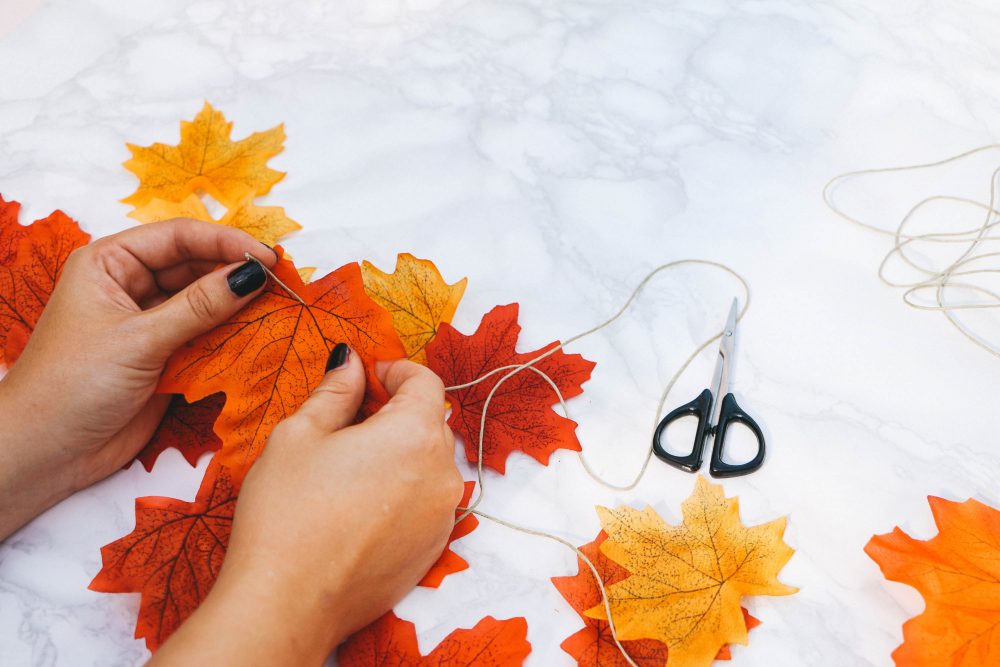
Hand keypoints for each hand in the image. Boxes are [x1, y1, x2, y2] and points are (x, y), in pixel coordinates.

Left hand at [0, 219, 275, 537]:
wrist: (47, 452)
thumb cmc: (72, 385)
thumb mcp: (140, 339)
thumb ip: (200, 307)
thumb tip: (252, 276)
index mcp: (110, 262)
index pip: (178, 237)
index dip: (225, 243)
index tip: (267, 258)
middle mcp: (130, 284)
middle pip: (195, 265)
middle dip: (235, 272)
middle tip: (283, 282)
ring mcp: (149, 320)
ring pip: (205, 299)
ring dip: (238, 304)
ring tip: (279, 306)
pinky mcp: (164, 353)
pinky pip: (206, 333)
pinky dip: (232, 333)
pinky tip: (259, 332)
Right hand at [151, 350, 463, 664]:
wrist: (288, 602)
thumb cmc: (287, 514)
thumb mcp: (300, 434)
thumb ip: (335, 391)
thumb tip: (351, 362)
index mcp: (414, 435)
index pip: (425, 382)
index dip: (396, 370)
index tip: (368, 376)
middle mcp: (441, 474)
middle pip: (430, 423)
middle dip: (396, 411)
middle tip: (350, 419)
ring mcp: (441, 516)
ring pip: (429, 464)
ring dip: (400, 453)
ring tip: (350, 465)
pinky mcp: (431, 550)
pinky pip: (426, 503)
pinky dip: (403, 491)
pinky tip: (360, 504)